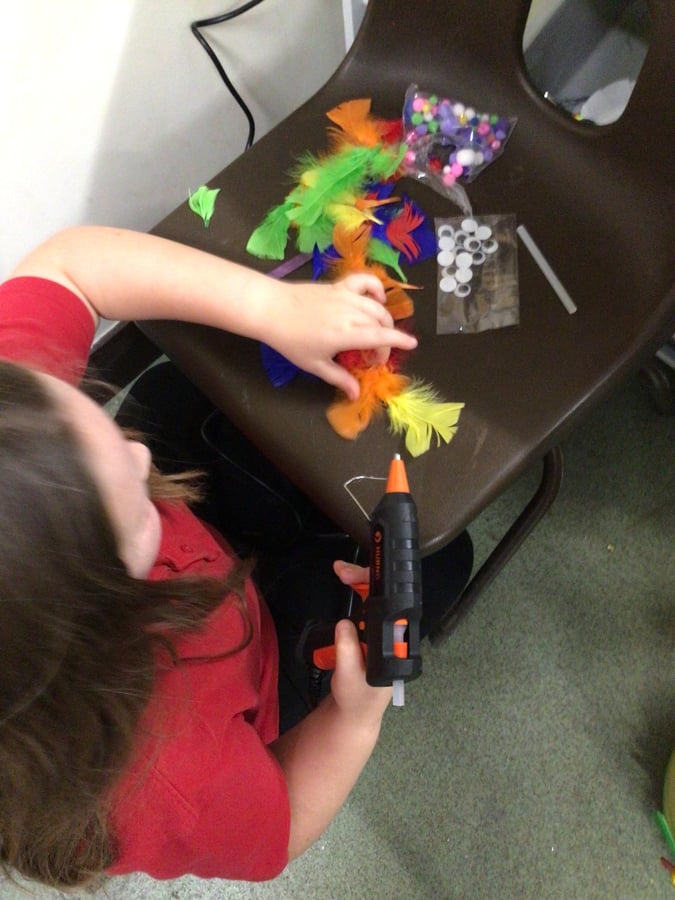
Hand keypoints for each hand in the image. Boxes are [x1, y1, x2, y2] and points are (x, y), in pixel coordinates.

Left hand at [268, 274, 417, 399]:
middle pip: (381, 322)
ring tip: (376, 332)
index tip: (411, 345)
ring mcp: (345, 296)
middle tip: (374, 355)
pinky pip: (365, 282)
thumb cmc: (291, 340)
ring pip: (376, 306)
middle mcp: (351, 313)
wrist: (271, 309)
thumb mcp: (315, 364)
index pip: (382, 336)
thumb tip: (356, 393)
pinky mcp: (338, 286)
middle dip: (386, 339)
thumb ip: (339, 378)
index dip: (400, 341)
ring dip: (383, 319)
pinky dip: (375, 288)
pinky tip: (376, 299)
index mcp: (347, 334)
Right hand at [330, 560, 391, 725]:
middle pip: (385, 598)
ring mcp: (386, 634)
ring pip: (378, 599)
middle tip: (341, 569)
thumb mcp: (348, 678)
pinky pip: (370, 607)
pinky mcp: (375, 634)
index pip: (391, 607)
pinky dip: (359, 591)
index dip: (374, 588)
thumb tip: (345, 625)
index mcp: (394, 645)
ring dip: (361, 581)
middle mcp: (394, 636)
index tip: (354, 577)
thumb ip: (347, 652)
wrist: (356, 714)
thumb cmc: (356, 699)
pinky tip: (348, 581)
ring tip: (342, 571)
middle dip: (364, 578)